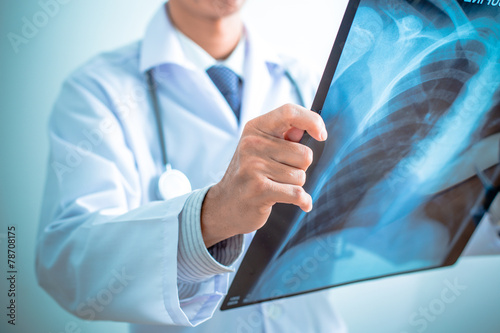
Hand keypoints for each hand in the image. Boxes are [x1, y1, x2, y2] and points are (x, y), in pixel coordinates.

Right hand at [201, 104, 326, 246]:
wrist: (225, 205)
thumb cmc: (250, 174)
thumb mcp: (261, 148)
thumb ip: (285, 136)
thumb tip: (313, 129)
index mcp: (255, 128)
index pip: (289, 112)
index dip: (312, 120)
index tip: (321, 135)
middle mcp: (252, 144)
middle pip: (304, 153)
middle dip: (300, 167)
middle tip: (281, 173)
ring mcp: (254, 167)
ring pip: (300, 175)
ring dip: (295, 185)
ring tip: (276, 186)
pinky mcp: (259, 189)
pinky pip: (297, 193)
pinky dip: (303, 200)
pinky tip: (301, 203)